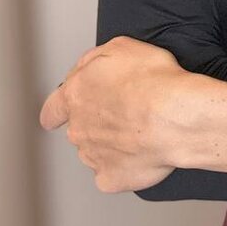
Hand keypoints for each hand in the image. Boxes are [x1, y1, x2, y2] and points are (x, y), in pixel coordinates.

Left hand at [39, 35, 186, 192]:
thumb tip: (88, 68)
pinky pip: (113, 173)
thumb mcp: (121, 47)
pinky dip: (125, 165)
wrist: (175, 116)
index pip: (52, 110)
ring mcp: (93, 157)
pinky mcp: (112, 178)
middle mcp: (78, 129)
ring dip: (111, 143)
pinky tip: (142, 151)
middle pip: (79, 129)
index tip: (64, 114)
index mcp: (76, 96)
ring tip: (140, 130)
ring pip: (95, 151)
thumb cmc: (153, 80)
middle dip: (97, 121)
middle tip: (127, 110)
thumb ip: (94, 59)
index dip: (58, 112)